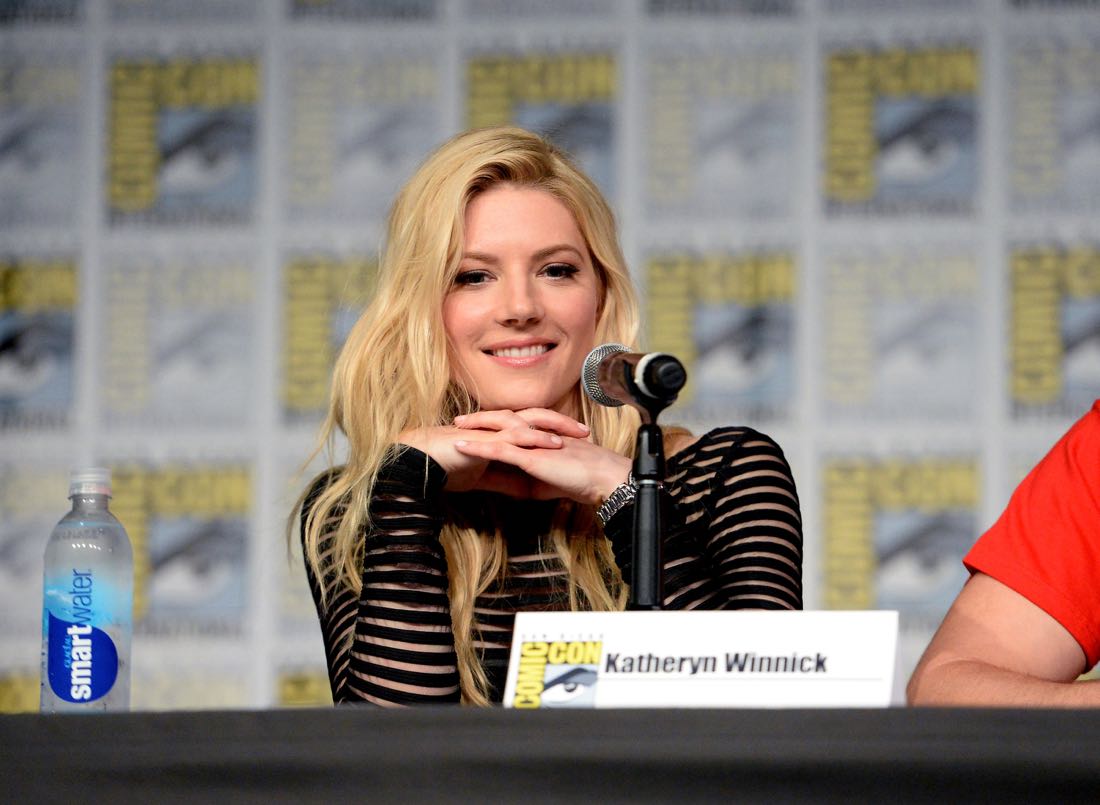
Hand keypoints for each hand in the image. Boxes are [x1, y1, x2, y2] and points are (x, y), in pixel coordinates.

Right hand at [397, 412, 567, 492]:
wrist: (421, 464)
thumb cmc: (447, 467)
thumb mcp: (485, 479)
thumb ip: (505, 481)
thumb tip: (526, 490)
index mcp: (499, 434)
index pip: (533, 427)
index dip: (556, 432)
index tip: (578, 441)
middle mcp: (497, 428)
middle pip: (537, 419)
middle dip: (562, 424)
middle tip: (586, 433)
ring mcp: (491, 431)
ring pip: (529, 423)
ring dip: (554, 428)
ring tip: (575, 436)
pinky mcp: (484, 439)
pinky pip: (513, 436)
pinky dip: (533, 438)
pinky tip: (549, 442)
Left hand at [451, 409, 630, 504]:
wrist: (599, 478)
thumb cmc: (578, 480)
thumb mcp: (546, 482)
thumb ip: (527, 479)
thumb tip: (511, 486)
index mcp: (539, 437)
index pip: (512, 427)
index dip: (493, 425)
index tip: (474, 427)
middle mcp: (534, 434)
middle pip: (501, 420)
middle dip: (479, 420)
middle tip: (458, 421)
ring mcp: (531, 442)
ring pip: (497, 430)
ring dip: (474, 428)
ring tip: (455, 428)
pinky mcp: (530, 455)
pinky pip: (499, 449)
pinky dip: (478, 446)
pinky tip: (463, 446)